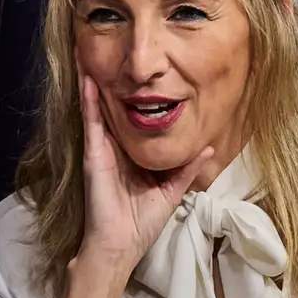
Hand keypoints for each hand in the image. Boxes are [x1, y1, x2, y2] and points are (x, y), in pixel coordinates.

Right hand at [72, 74, 211, 277]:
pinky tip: (88, 80)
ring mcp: (101, 149)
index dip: (131, 97)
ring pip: (97, 108)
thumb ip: (187, 168)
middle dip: (109, 82)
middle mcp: (114, 148)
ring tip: (89, 54)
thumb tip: (209, 147)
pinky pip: (91, 122)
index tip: (136, 74)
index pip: (131, 120)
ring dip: (93, 82)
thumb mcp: (171, 191)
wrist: (119, 246)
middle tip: (108, 51)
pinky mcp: (93, 154)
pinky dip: (89, 100)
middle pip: (111, 108)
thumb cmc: (140, 224)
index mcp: (130, 155)